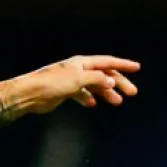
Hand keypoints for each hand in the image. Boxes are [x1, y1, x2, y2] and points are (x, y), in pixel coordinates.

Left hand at [21, 55, 140, 112]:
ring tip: (117, 102)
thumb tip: (111, 80)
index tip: (137, 67)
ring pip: (94, 86)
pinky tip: (93, 104)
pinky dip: (88, 98)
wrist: (30, 94)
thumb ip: (96, 79)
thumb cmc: (53, 83)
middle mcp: (78, 70)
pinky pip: (81, 94)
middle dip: (118, 83)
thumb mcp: (78, 78)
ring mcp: (71, 81)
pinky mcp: (64, 92)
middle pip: (103, 75)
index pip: (107, 62)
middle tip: (131, 93)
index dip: (122, 64)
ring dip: (106, 93)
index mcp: (82, 63)